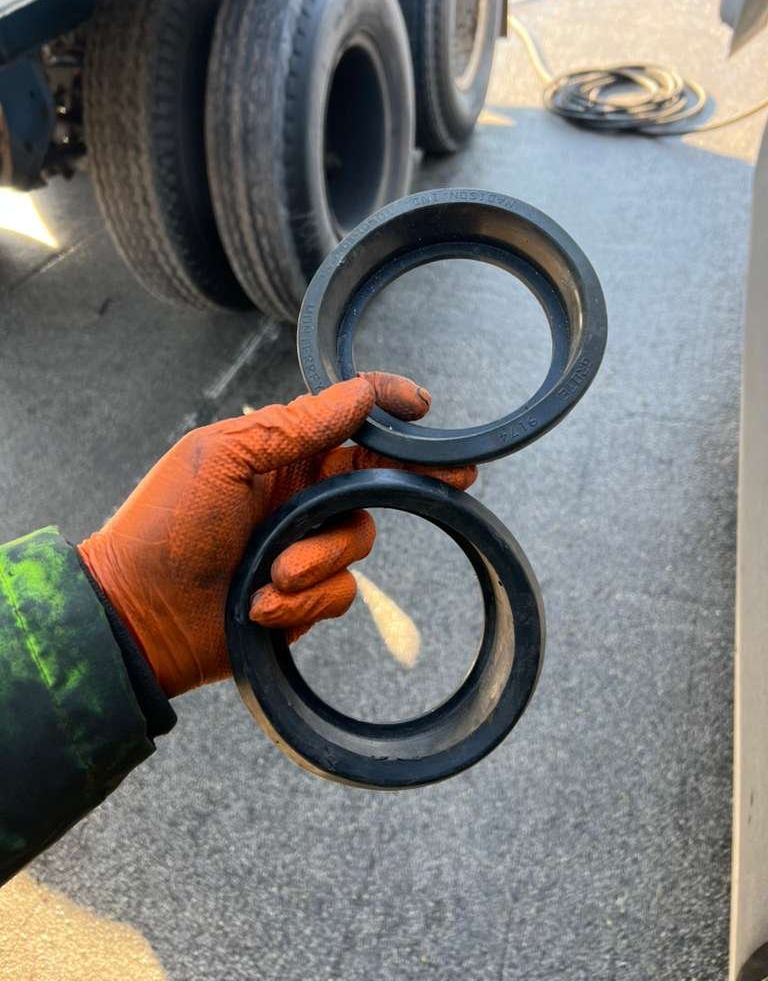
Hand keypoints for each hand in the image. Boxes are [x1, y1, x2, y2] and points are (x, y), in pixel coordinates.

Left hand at [79, 374, 475, 696]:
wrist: (139, 614)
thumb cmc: (167, 525)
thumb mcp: (224, 457)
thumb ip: (295, 426)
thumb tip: (359, 394)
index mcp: (279, 451)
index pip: (346, 418)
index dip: (387, 407)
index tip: (424, 408)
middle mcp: (300, 493)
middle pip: (376, 475)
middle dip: (414, 477)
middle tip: (456, 477)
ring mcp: (305, 543)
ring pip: (359, 539)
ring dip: (318, 558)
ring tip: (271, 574)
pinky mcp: (307, 594)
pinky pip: (340, 591)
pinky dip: (303, 601)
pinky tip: (261, 605)